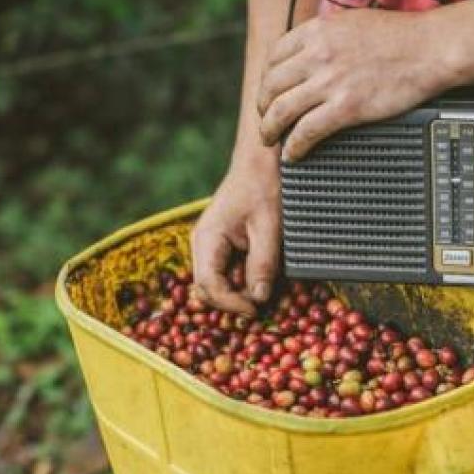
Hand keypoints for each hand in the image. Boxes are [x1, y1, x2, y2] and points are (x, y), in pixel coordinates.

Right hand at [191, 153, 280, 314]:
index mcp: (207, 238)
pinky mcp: (224, 248)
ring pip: (218, 285)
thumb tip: (258, 298)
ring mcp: (212, 247)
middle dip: (233, 302)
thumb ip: (263, 263)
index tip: (255, 311)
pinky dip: (244, 282)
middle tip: (262, 308)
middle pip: (208, 290)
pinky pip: (229, 274)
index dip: (230, 303)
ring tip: (266, 294)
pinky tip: (263, 281)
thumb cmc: (265, 187)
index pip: (208, 285)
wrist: (264, 162)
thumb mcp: (269, 227)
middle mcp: (203, 245)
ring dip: (240, 294)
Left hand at [257, 9, 448, 160]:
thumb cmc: (401, 38)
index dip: (266, 79)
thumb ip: (328, 38)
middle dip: (262, 107)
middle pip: (271, 85)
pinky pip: (306, 131)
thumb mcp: (354, 24)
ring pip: (281, 110)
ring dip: (270, 129)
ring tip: (271, 141)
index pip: (274, 56)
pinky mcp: (345, 107)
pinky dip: (294, 146)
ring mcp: (330, 81)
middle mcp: (318, 54)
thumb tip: (314, 54)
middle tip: (265, 121)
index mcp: (319, 31)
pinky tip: (294, 154)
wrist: (430, 49)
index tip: (269, 93)